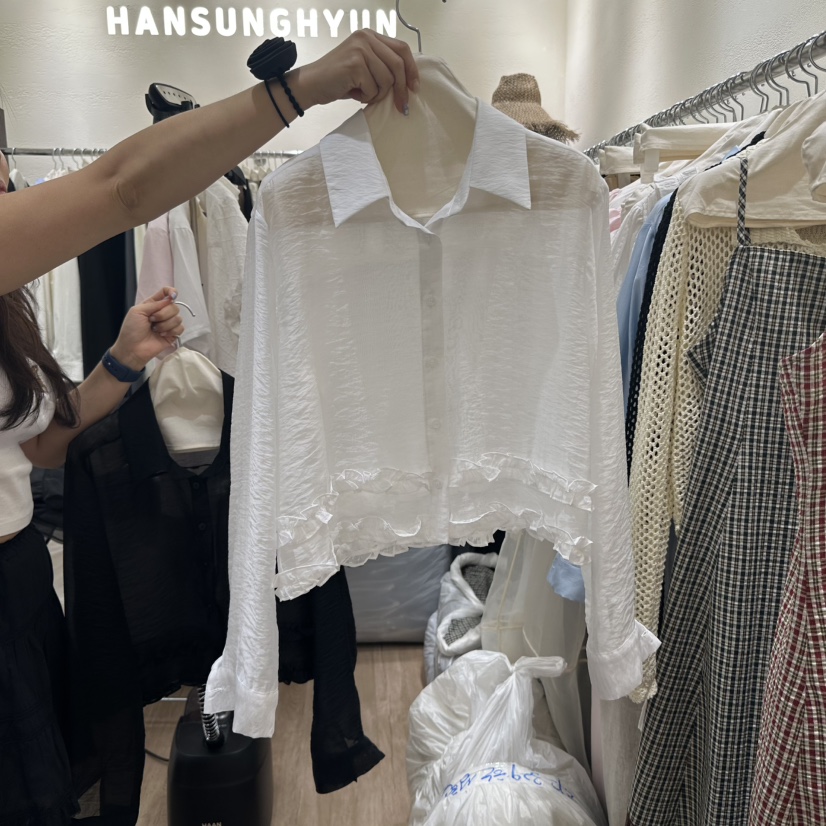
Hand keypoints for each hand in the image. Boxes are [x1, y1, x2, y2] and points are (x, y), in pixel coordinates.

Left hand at [109, 287, 183, 370]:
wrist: (133, 349)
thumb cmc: (131, 330)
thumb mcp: (137, 311)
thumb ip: (154, 304)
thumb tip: (170, 299)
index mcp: (153, 304)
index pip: (167, 293)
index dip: (172, 292)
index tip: (173, 296)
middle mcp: (162, 312)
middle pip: (174, 306)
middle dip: (163, 314)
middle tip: (152, 320)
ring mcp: (168, 323)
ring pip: (178, 318)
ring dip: (165, 324)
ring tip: (155, 330)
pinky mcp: (173, 334)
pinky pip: (180, 328)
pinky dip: (171, 331)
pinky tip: (162, 335)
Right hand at [294, 29, 418, 114]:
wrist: (311, 85)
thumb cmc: (338, 80)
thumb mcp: (365, 68)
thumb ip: (383, 66)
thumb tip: (408, 83)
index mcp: (370, 36)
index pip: (402, 48)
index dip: (411, 70)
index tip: (415, 88)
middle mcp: (366, 37)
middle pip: (398, 65)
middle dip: (401, 89)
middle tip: (401, 106)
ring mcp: (360, 49)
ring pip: (387, 79)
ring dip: (377, 94)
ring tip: (362, 94)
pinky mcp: (355, 64)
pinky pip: (373, 88)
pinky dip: (366, 97)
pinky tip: (353, 93)